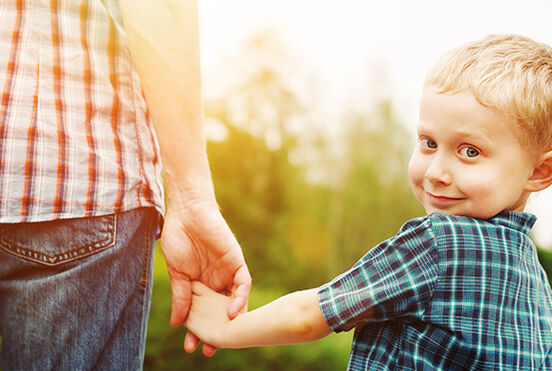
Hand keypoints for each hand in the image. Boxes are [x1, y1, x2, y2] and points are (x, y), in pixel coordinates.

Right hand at [160, 198, 250, 353]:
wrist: (187, 212)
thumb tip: (177, 323)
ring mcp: (227, 273)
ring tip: (225, 337)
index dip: (199, 331)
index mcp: (201, 286)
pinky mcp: (236, 262)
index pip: (203, 313)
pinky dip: (240, 298)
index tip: (192, 346)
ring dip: (232, 320)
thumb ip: (181, 297)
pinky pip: (243, 283)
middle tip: (210, 350)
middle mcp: (217, 283)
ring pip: (235, 302)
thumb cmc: (178, 239)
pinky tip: (233, 312)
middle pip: (221, 312)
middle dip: (217, 331)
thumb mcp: (177, 273)